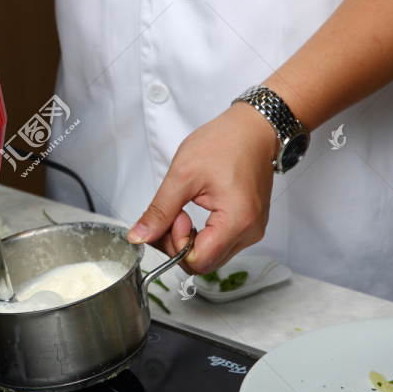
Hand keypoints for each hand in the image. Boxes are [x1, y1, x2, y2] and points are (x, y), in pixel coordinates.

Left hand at [127, 102, 278, 274]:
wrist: (253, 128)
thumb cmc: (225, 142)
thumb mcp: (182, 175)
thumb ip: (159, 211)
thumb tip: (139, 236)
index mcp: (237, 221)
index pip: (197, 261)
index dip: (176, 244)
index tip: (174, 215)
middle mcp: (250, 232)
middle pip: (204, 263)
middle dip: (178, 243)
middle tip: (173, 212)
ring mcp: (251, 230)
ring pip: (210, 256)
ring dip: (189, 239)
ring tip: (184, 208)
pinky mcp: (248, 225)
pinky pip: (219, 244)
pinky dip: (201, 234)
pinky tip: (195, 211)